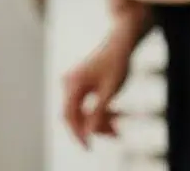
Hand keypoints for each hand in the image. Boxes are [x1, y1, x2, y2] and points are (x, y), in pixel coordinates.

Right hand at [60, 32, 135, 148]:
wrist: (120, 42)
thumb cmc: (117, 63)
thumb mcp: (110, 91)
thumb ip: (98, 112)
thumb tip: (89, 133)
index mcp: (73, 84)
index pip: (69, 116)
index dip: (77, 134)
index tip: (88, 147)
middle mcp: (69, 83)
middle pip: (77, 114)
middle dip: (95, 127)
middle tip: (116, 134)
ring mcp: (74, 83)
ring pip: (83, 110)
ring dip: (100, 119)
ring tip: (120, 125)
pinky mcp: (81, 84)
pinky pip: (87, 103)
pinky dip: (100, 110)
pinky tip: (117, 114)